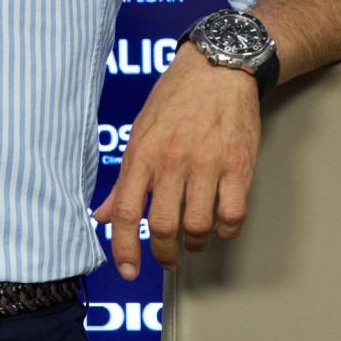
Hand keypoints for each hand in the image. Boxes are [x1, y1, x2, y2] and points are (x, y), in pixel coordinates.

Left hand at [93, 45, 260, 278]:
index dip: (124, 248)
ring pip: (198, 226)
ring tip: (193, 241)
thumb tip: (101, 215)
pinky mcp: (239, 166)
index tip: (127, 271)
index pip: (126, 212)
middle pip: (162, 225)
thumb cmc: (174, 100)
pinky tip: (220, 227)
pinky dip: (226, 230)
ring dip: (195, 243)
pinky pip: (233, 214)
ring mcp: (207, 165)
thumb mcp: (138, 133)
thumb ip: (123, 180)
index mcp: (141, 154)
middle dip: (163, 252)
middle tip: (166, 258)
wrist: (218, 69)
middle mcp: (172, 162)